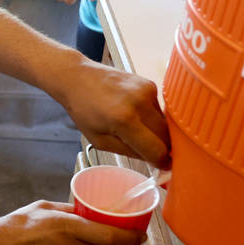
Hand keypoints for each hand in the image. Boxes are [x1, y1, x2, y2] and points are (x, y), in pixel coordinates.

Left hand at [53, 59, 170, 167]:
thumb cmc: (83, 109)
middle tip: (147, 149)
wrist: (77, 78)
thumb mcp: (100, 141)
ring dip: (156, 131)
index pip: (157, 150)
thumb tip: (154, 159)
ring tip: (133, 127)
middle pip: (166, 136)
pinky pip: (159, 109)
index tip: (161, 166)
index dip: (160, 162)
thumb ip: (129, 152)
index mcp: (124, 120)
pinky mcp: (149, 84)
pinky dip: (151, 116)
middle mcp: (139, 103)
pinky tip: (133, 113)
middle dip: (160, 147)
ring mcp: (146, 91)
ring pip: (165, 123)